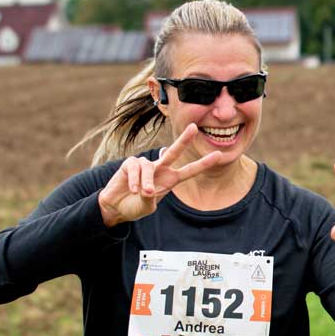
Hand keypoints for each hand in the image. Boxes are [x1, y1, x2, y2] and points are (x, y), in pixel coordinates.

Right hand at [97, 125, 240, 225]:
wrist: (115, 208)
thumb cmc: (134, 207)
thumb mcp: (147, 207)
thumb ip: (149, 199)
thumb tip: (148, 188)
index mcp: (170, 180)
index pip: (189, 171)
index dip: (203, 164)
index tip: (219, 155)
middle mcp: (160, 170)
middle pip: (173, 152)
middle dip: (184, 140)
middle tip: (194, 127)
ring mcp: (145, 165)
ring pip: (149, 167)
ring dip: (146, 181)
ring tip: (142, 193)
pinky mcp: (130, 164)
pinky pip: (135, 168)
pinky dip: (135, 180)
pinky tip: (132, 189)